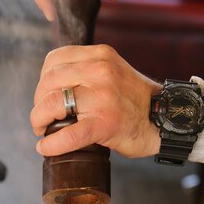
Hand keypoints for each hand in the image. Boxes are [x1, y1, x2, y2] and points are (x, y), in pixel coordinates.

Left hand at [31, 44, 161, 157]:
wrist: (165, 120)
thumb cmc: (134, 101)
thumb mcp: (113, 72)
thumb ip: (88, 72)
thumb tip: (52, 87)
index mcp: (100, 56)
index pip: (54, 60)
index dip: (42, 81)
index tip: (45, 97)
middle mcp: (100, 71)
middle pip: (48, 82)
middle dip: (38, 103)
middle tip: (42, 119)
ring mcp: (102, 97)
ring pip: (52, 104)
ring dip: (39, 120)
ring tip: (43, 130)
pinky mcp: (104, 123)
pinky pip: (68, 134)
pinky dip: (52, 144)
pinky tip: (45, 148)